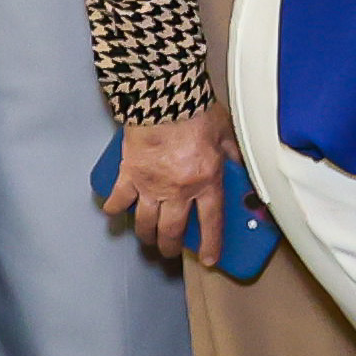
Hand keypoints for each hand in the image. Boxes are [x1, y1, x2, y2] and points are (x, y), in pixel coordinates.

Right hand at [104, 112, 228, 259]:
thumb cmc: (196, 111)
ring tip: (147, 239)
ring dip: (145, 235)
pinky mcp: (129, 174)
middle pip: (171, 230)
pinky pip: (119, 198)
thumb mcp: (226, 133)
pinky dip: (114, 208)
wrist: (165, 97)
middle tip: (169, 252)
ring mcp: (151, 185)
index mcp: (206, 181)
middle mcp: (178, 190)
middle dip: (170, 246)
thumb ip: (233, 154)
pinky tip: (113, 213)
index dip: (211, 244)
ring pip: (145, 222)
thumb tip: (242, 166)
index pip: (211, 223)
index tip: (209, 258)